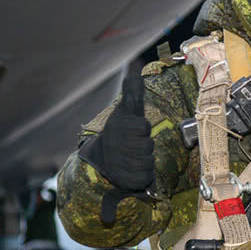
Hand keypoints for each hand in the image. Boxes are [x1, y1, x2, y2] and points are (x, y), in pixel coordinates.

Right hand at [81, 61, 154, 190]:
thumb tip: (134, 69)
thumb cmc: (119, 133)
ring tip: (131, 157)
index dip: (141, 128)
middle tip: (130, 145)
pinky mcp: (124, 179)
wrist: (102, 159)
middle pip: (147, 144)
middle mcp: (115, 144)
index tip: (131, 130)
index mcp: (116, 127)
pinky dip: (144, 174)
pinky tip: (133, 169)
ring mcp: (119, 163)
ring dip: (144, 159)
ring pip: (148, 160)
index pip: (143, 126)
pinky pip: (146, 176)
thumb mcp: (125, 111)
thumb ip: (132, 93)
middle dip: (143, 145)